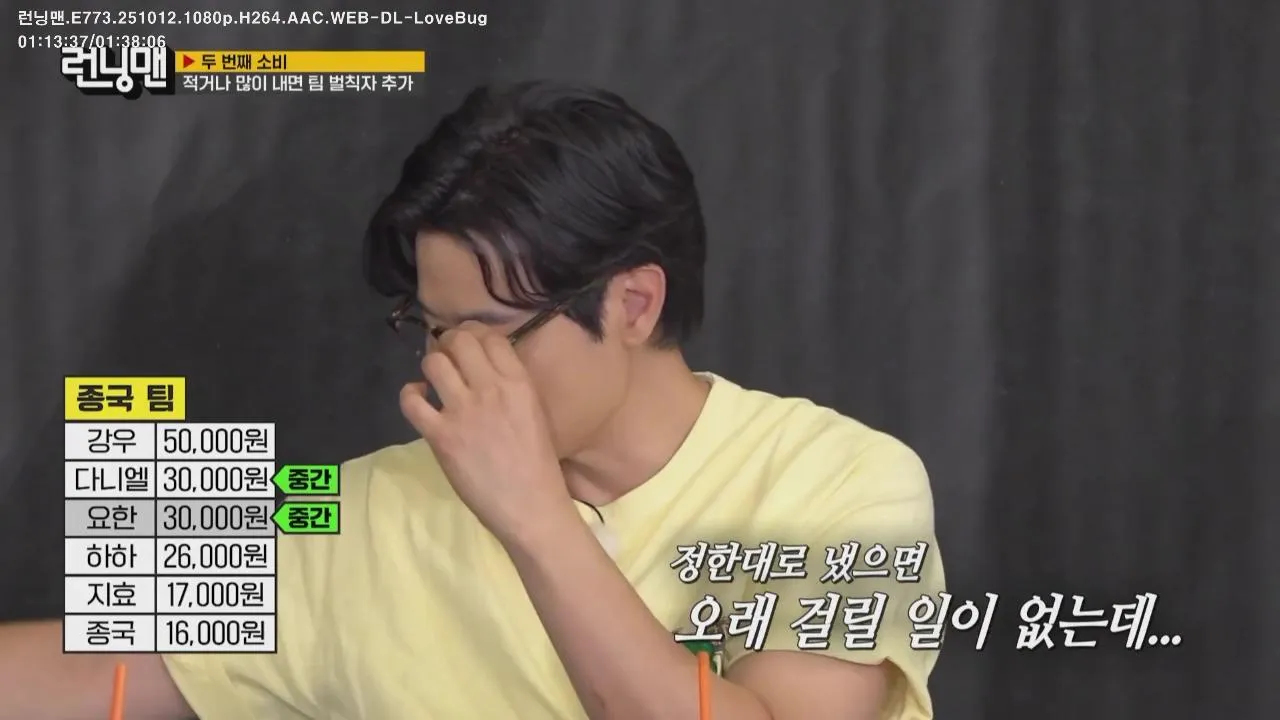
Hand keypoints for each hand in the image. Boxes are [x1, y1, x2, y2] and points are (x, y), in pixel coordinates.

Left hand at [399, 322, 573, 542]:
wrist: (531, 505)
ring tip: (435, 379)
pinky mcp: (440, 436)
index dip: (476, 335)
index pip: (491, 337)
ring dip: (432, 365)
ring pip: (434, 363)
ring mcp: (463, 411)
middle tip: (449, 357)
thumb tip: (486, 369)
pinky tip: (419, 400)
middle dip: (450, 343)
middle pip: (460, 341)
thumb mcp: (534, 412)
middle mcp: (490, 389)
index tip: (471, 346)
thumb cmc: (538, 464)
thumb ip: (512, 387)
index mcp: (519, 383)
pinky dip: (410, 394)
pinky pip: (411, 401)